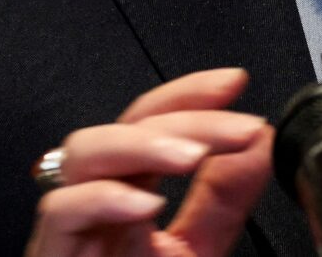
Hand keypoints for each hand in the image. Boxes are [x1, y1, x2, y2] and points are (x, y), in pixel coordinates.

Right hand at [24, 67, 272, 256]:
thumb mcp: (196, 250)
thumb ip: (224, 198)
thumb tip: (262, 143)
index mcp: (130, 193)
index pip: (151, 121)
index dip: (190, 94)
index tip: (235, 81)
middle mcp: (97, 202)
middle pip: (124, 127)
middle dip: (184, 115)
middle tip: (239, 126)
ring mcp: (71, 231)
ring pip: (82, 153)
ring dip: (143, 145)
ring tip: (193, 156)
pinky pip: (60, 212)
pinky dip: (103, 198)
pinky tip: (146, 204)